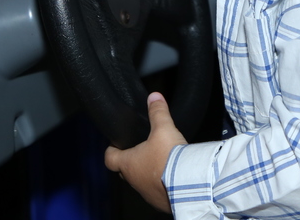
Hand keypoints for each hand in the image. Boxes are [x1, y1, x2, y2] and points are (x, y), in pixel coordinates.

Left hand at [104, 93, 186, 213]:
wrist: (189, 183)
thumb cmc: (170, 158)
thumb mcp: (164, 129)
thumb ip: (158, 112)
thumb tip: (154, 97)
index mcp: (129, 163)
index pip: (110, 159)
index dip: (111, 150)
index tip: (114, 146)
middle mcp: (134, 181)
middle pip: (125, 171)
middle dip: (130, 162)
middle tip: (139, 151)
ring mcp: (147, 193)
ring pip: (141, 182)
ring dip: (147, 174)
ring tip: (159, 163)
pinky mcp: (161, 202)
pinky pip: (156, 192)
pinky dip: (160, 184)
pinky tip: (171, 177)